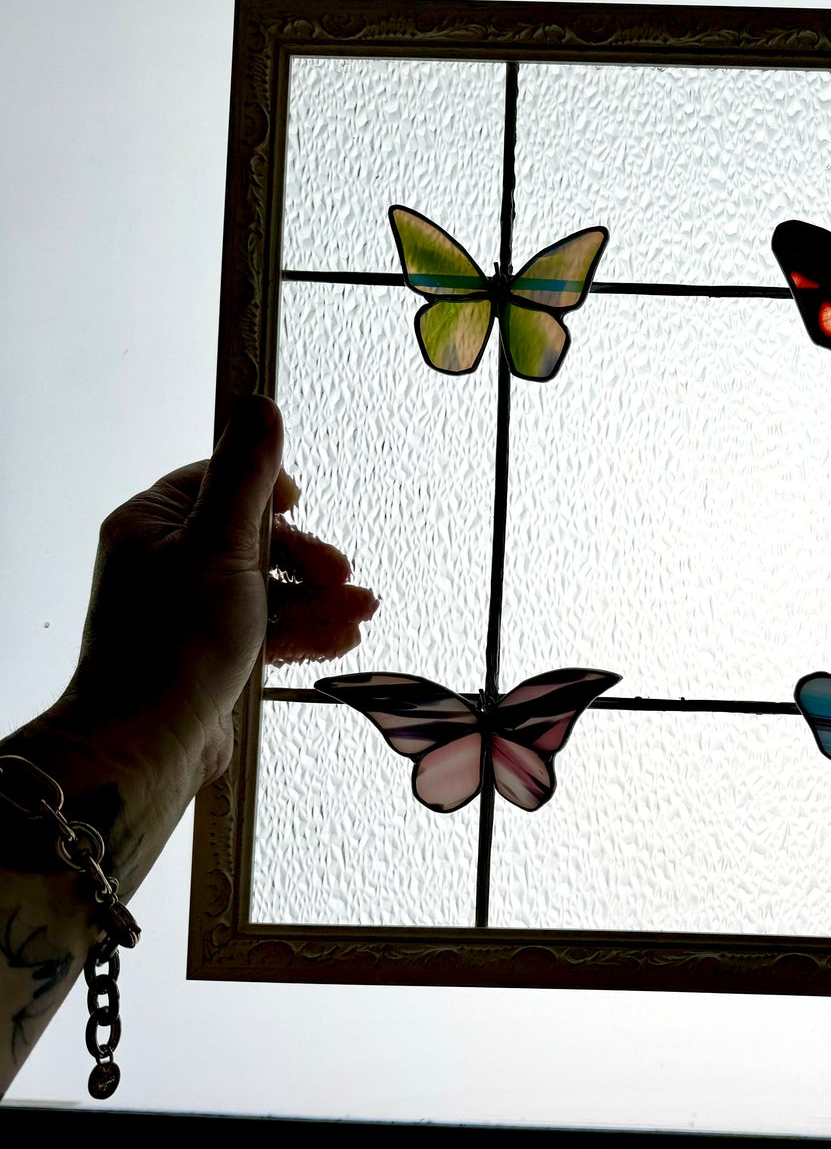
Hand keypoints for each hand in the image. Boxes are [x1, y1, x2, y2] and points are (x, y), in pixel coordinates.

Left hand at [62, 397, 377, 795]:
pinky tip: (339, 641)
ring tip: (361, 616)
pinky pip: (264, 628)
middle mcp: (165, 562)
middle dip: (309, 560)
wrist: (150, 744)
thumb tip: (261, 404)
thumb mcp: (220, 545)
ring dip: (318, 600)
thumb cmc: (174, 643)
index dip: (269, 493)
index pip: (220, 483)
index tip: (302, 506)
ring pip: (267, 588)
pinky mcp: (209, 653)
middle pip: (254, 539)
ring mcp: (187, 611)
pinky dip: (302, 631)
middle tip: (347, 578)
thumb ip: (247, 476)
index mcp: (153, 523)